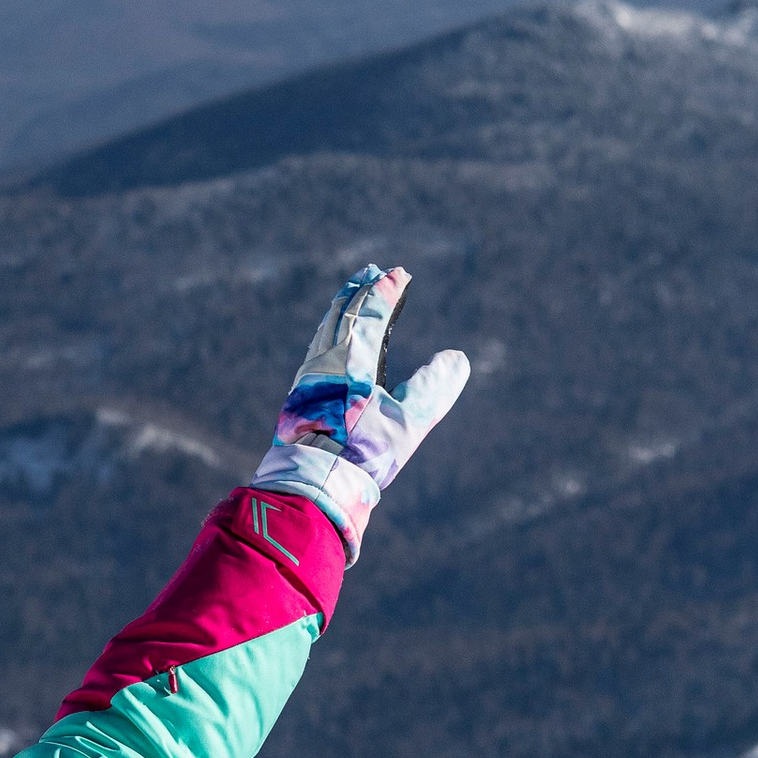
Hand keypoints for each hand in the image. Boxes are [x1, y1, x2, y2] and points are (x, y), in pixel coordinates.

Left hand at [248, 264, 469, 558]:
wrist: (312, 484)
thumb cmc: (363, 454)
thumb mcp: (409, 422)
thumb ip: (434, 388)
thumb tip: (457, 359)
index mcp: (351, 361)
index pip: (369, 315)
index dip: (386, 292)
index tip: (400, 274)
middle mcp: (324, 362)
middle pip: (341, 316)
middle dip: (358, 293)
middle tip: (370, 272)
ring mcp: (308, 379)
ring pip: (325, 332)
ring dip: (341, 311)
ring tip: (350, 298)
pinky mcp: (300, 397)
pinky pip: (316, 351)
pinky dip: (328, 334)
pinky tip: (330, 344)